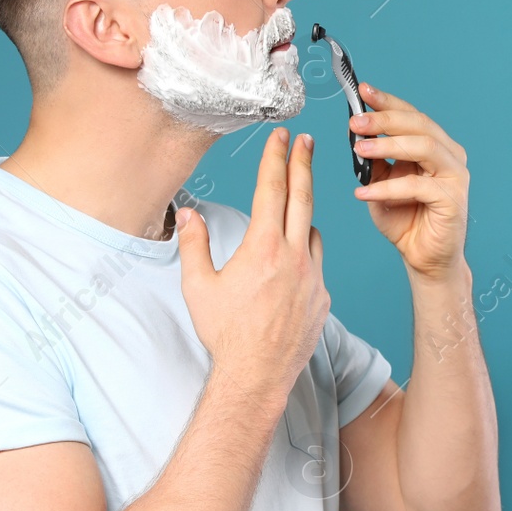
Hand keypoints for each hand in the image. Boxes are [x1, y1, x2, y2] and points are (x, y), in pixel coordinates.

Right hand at [176, 127, 330, 392]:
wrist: (257, 374)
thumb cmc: (226, 333)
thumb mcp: (198, 286)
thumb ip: (194, 244)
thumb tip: (188, 216)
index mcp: (263, 247)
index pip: (272, 189)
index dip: (276, 157)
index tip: (281, 136)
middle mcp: (294, 256)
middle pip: (302, 196)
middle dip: (303, 164)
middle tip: (306, 141)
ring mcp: (314, 276)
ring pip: (312, 231)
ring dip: (302, 215)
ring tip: (292, 209)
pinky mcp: (324, 297)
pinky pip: (318, 263)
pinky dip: (306, 253)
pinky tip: (293, 261)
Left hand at [349, 82, 470, 281]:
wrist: (423, 258)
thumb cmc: (405, 220)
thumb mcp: (381, 182)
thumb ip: (375, 159)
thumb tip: (357, 132)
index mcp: (435, 146)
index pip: (412, 116)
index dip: (388, 102)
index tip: (363, 91)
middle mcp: (450, 155)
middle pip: (419, 125)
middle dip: (385, 120)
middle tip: (356, 122)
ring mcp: (455, 176)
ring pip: (423, 147)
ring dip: (387, 145)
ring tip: (359, 150)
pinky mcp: (453, 199)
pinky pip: (416, 186)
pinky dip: (387, 188)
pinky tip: (363, 193)